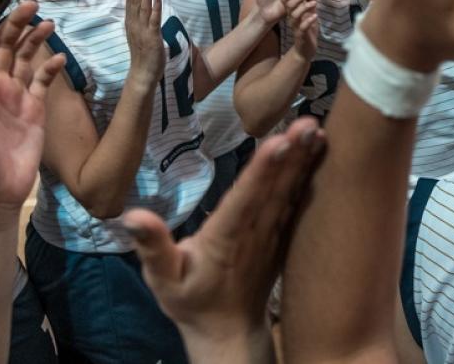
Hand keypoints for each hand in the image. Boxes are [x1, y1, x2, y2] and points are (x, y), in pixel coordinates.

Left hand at [0, 0, 64, 209]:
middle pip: (2, 43)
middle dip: (14, 20)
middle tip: (31, 2)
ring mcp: (14, 95)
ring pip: (23, 57)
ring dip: (34, 38)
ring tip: (48, 21)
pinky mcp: (34, 108)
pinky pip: (42, 81)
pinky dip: (51, 67)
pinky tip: (60, 58)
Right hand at [125, 117, 323, 346]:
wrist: (230, 332)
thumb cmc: (192, 301)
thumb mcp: (163, 280)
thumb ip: (153, 247)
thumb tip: (133, 215)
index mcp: (225, 238)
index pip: (245, 200)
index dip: (262, 171)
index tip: (279, 142)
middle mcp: (256, 232)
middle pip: (275, 188)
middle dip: (292, 154)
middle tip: (309, 123)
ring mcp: (274, 233)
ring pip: (291, 190)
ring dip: (305, 159)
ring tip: (318, 129)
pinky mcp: (283, 233)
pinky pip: (298, 199)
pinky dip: (309, 174)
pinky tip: (319, 150)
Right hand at [126, 0, 164, 81]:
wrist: (142, 74)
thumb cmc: (143, 55)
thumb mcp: (139, 34)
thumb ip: (141, 21)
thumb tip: (146, 8)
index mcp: (131, 22)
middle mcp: (134, 24)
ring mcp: (142, 30)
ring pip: (143, 6)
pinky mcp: (152, 37)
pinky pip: (154, 20)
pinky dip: (156, 8)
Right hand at [287, 0, 318, 61]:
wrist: (306, 50)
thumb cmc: (308, 30)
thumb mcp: (310, 13)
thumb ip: (310, 0)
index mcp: (293, 11)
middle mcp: (292, 18)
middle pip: (289, 4)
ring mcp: (295, 27)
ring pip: (294, 15)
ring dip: (304, 7)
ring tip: (314, 3)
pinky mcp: (300, 35)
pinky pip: (302, 27)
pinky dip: (308, 21)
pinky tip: (315, 16)